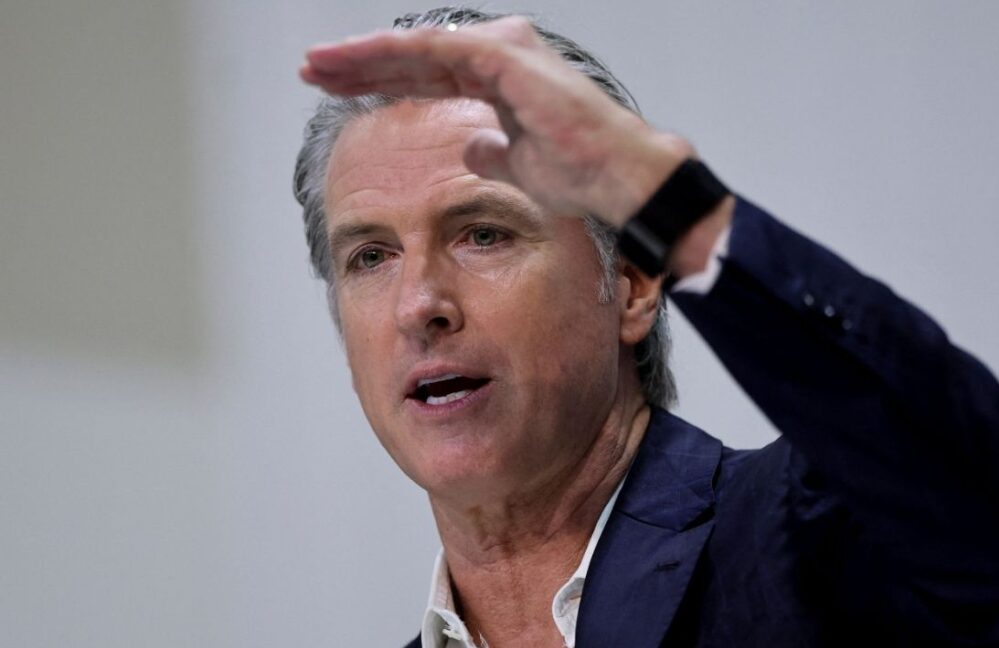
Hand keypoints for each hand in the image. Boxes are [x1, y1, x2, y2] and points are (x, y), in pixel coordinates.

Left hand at [300, 17, 692, 225]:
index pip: (427, 74)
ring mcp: (501, 50)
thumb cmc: (580, 174)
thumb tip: (472, 145)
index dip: (380, 80)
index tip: (338, 90)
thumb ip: (492, 149)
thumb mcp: (519, 165)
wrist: (614, 177)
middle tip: (313, 69)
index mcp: (499, 80)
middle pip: (415, 56)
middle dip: (360, 64)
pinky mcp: (503, 55)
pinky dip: (392, 53)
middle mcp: (498, 56)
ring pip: (417, 47)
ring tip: (318, 64)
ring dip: (363, 55)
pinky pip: (435, 49)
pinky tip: (356, 60)